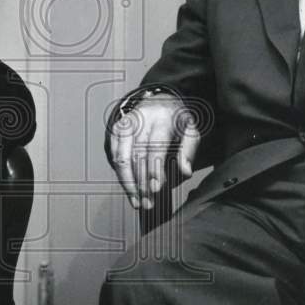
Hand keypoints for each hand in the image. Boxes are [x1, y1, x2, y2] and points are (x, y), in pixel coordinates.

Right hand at [109, 94, 199, 210]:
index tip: (156, 188)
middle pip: (138, 155)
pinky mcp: (116, 130)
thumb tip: (185, 171)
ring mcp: (126, 124)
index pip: (156, 146)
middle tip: (148, 202)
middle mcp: (142, 119)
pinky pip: (114, 156)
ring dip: (128, 183)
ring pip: (121, 157)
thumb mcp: (190, 130)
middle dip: (142, 182)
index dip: (155, 168)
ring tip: (137, 202)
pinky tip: (129, 190)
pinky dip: (121, 175)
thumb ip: (189, 151)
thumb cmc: (176, 120)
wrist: (159, 101)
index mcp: (163, 118)